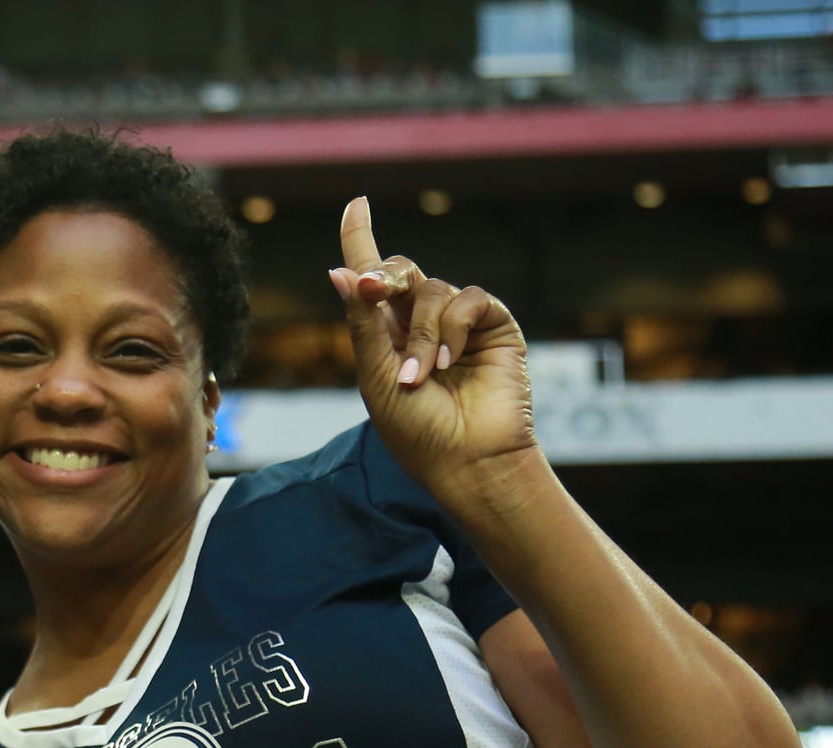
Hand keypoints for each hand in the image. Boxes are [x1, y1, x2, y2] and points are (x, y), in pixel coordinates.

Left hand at [330, 198, 538, 508]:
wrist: (466, 460)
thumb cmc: (416, 430)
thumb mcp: (376, 376)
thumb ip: (362, 324)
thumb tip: (340, 271)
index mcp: (385, 334)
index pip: (372, 278)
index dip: (362, 239)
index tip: (356, 203)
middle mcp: (420, 322)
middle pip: (400, 271)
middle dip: (385, 278)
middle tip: (374, 290)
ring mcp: (458, 322)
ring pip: (432, 289)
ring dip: (421, 333)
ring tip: (420, 377)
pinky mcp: (492, 325)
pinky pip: (468, 299)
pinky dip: (453, 327)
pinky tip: (450, 361)